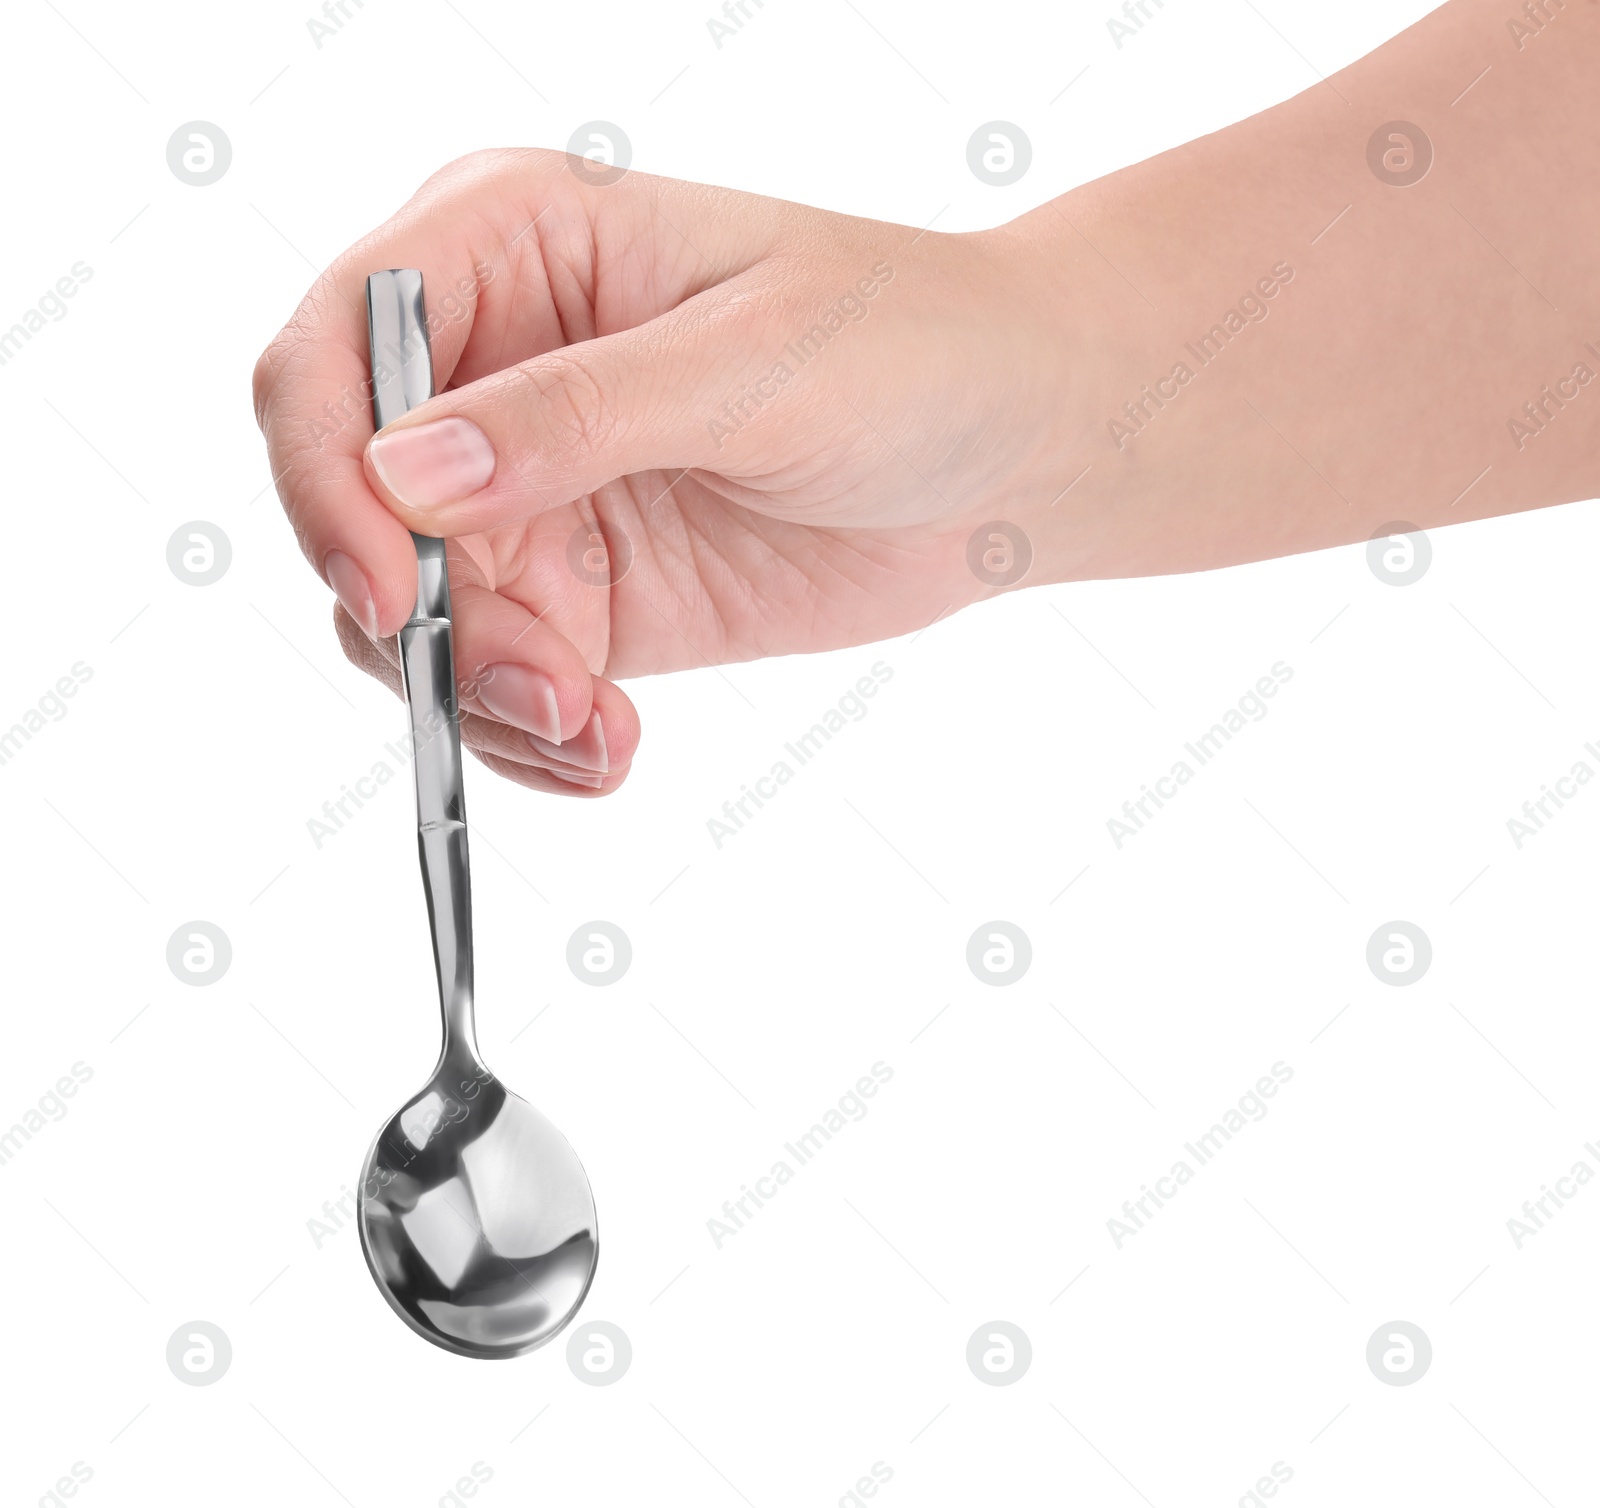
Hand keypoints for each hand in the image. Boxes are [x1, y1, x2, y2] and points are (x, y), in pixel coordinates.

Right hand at [252, 149, 1067, 794]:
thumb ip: (578, 414)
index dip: (330, 477)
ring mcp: (535, 491)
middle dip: (428, 623)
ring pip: (421, 618)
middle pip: (361, 510)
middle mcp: (497, 370)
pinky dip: (533, 735)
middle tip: (544, 690)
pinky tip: (606, 747)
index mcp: (512, 247)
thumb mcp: (754, 361)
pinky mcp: (584, 593)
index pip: (336, 351)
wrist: (1015, 448)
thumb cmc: (913, 346)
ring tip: (597, 730)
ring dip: (485, 696)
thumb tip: (408, 474)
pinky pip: (503, 679)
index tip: (392, 593)